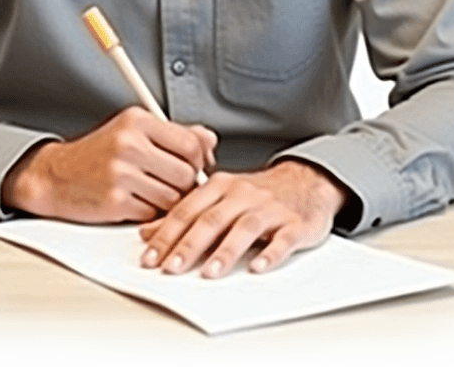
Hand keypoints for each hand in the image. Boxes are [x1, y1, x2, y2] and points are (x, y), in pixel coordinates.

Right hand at [0, 106, 216, 223]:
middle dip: (187, 184)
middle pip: (187, 173)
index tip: (195, 165)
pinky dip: (152, 212)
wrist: (56, 175)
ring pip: (174, 197)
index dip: (200, 159)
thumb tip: (210, 140)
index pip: (191, 143)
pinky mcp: (115, 201)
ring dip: (171, 201)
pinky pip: (153, 213)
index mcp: (137, 121)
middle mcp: (129, 143)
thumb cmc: (100, 153)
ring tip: (156, 193)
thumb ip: (176, 134)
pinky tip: (140, 202)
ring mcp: (121, 173)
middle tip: (176, 184)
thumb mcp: (135, 131)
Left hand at [137, 159, 348, 277]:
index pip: (187, 211)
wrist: (305, 180)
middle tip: (171, 268)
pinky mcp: (294, 223)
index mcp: (220, 186)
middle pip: (211, 219)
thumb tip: (148, 233)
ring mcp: (269, 208)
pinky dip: (270, 254)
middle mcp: (242, 194)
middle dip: (189, 245)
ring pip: (244, 228)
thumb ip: (185, 214)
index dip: (166, 234)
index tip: (149, 257)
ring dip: (226, 251)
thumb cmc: (256, 193)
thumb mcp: (218, 197)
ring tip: (210, 273)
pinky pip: (282, 239)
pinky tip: (258, 268)